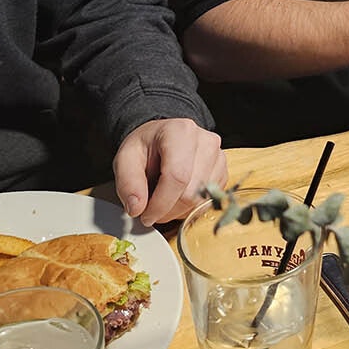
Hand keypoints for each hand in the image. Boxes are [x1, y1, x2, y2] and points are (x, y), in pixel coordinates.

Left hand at [114, 117, 228, 224]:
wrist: (162, 138)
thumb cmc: (146, 146)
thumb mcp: (125, 159)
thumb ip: (128, 183)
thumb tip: (137, 208)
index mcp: (181, 132)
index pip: (177, 177)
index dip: (161, 204)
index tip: (145, 215)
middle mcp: (206, 143)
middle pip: (191, 194)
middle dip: (167, 210)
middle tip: (150, 208)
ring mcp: (218, 158)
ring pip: (200, 202)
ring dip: (178, 210)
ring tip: (163, 197)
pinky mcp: (223, 173)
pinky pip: (207, 203)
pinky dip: (189, 207)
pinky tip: (177, 196)